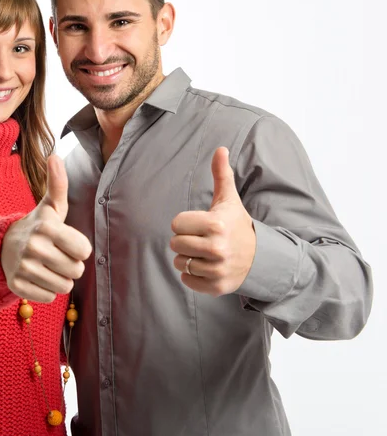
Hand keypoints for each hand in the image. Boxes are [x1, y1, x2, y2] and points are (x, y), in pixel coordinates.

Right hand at [1, 155, 91, 302]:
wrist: (3, 247)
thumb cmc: (39, 226)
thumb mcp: (51, 207)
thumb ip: (58, 184)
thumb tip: (54, 155)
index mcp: (47, 227)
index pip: (85, 251)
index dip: (80, 249)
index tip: (67, 242)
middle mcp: (34, 248)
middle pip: (76, 271)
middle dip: (71, 265)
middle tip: (57, 255)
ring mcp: (24, 268)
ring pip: (64, 286)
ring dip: (60, 279)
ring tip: (48, 266)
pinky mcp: (17, 286)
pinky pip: (49, 297)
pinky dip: (47, 290)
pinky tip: (38, 276)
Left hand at [170, 147, 255, 296]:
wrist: (260, 257)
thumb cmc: (237, 224)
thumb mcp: (229, 199)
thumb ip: (221, 174)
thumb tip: (220, 148)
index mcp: (216, 224)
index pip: (175, 224)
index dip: (185, 223)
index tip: (200, 224)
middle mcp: (217, 248)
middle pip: (175, 244)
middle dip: (185, 240)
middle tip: (202, 239)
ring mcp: (217, 269)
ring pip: (180, 263)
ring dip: (188, 258)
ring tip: (205, 253)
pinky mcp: (217, 287)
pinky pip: (187, 280)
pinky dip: (192, 276)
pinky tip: (207, 267)